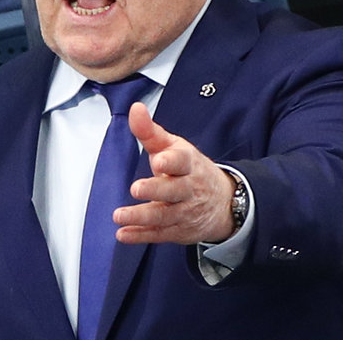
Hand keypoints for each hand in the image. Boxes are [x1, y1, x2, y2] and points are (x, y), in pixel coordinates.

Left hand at [112, 103, 236, 244]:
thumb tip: (135, 108)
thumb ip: (150, 131)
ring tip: (119, 216)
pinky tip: (123, 234)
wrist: (223, 202)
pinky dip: (140, 235)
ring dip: (141, 217)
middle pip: (174, 191)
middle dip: (155, 190)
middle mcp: (189, 189)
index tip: (159, 160)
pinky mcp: (178, 230)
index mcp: (188, 164)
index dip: (171, 161)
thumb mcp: (173, 146)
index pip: (182, 162)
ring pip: (164, 216)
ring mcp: (185, 212)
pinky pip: (159, 234)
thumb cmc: (189, 169)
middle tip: (136, 188)